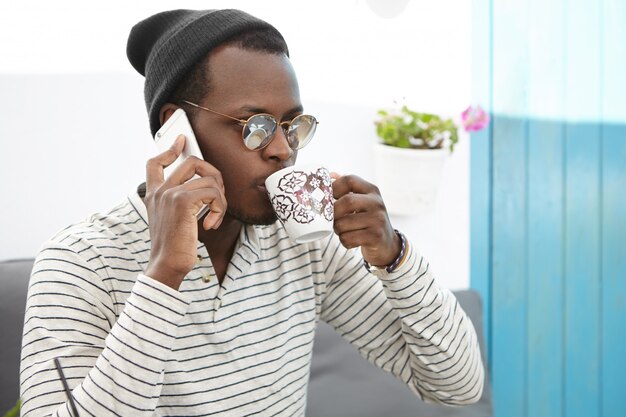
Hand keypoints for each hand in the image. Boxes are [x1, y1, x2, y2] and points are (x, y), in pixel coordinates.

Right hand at [143, 135, 226, 288]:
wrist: (167, 265)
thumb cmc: (174, 247)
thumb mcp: (172, 220)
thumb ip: (180, 202)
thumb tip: (204, 189)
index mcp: (153, 195)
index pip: (155, 163)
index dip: (169, 150)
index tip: (181, 141)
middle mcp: (159, 191)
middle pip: (192, 162)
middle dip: (213, 174)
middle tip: (218, 195)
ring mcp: (170, 194)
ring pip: (208, 179)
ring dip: (220, 199)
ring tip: (214, 218)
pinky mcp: (182, 201)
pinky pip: (213, 193)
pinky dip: (219, 209)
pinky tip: (210, 225)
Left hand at [331, 173, 400, 267]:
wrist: (387, 242)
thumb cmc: (367, 219)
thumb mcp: (362, 201)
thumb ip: (346, 188)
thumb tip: (330, 175)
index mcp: (371, 190)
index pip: (349, 180)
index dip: (334, 187)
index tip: (329, 198)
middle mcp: (377, 202)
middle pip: (346, 202)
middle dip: (333, 213)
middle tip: (333, 220)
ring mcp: (378, 219)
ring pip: (343, 224)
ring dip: (337, 230)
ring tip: (344, 231)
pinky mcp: (375, 236)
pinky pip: (348, 238)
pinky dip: (344, 241)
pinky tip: (351, 240)